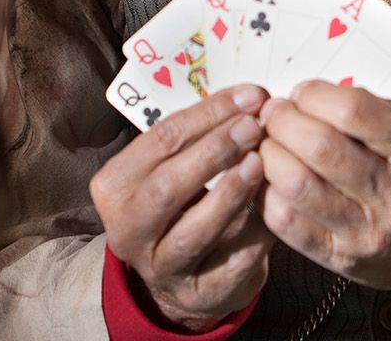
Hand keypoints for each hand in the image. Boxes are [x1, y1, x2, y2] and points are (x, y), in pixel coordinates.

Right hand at [91, 85, 274, 330]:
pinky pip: (228, 264)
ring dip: (230, 193)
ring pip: (193, 231)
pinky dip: (254, 234)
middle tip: (255, 127)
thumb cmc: (184, 203)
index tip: (250, 96)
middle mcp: (128, 230)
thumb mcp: (176, 167)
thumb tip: (252, 99)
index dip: (208, 114)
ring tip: (261, 163)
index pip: (160, 141)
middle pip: (167, 186)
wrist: (187, 275)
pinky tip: (275, 208)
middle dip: (214, 151)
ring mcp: (160, 268)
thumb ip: (202, 136)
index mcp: (115, 187)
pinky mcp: (197, 295)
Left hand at [257, 81, 390, 319]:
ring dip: (269, 156)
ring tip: (269, 143)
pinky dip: (269, 197)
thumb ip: (377, 110)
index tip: (304, 91)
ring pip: (297, 187)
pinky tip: (273, 180)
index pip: (353, 111)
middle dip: (283, 120)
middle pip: (319, 148)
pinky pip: (290, 227)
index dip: (315, 94)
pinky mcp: (346, 260)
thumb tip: (317, 96)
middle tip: (275, 112)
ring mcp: (368, 231)